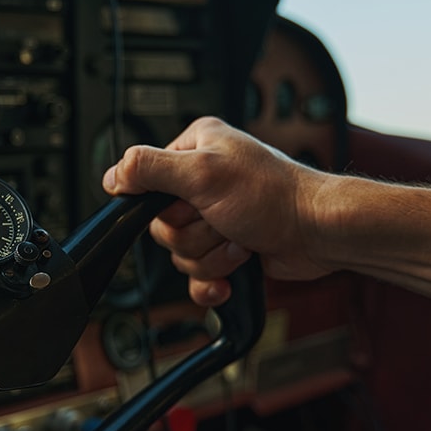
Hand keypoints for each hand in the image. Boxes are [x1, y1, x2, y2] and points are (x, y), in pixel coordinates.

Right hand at [102, 117, 334, 305]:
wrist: (317, 232)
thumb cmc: (275, 196)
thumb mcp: (203, 173)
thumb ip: (150, 169)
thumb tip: (113, 175)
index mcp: (193, 150)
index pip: (145, 182)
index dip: (162, 204)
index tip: (186, 206)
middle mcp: (201, 181)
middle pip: (161, 225)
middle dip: (194, 235)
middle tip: (223, 221)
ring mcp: (214, 216)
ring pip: (180, 253)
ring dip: (211, 255)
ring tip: (240, 240)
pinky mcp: (226, 247)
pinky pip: (197, 276)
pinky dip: (213, 280)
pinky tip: (232, 274)